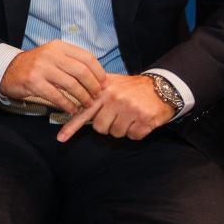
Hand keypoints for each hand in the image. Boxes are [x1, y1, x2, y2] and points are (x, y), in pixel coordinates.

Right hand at [0, 39, 105, 113]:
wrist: (8, 69)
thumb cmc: (35, 65)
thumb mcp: (52, 55)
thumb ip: (71, 61)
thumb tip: (97, 75)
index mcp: (59, 46)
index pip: (87, 57)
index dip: (99, 72)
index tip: (104, 83)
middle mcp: (51, 54)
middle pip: (81, 71)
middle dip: (93, 86)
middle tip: (97, 96)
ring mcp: (41, 68)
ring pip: (71, 85)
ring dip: (82, 97)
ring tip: (86, 105)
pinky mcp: (33, 82)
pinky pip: (57, 96)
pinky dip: (67, 105)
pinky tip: (71, 110)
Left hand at [56, 73, 174, 141]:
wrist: (163, 87)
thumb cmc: (132, 88)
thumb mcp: (112, 83)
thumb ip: (94, 92)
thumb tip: (75, 103)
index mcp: (104, 92)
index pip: (84, 112)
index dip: (71, 127)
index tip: (60, 139)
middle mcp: (115, 100)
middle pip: (100, 128)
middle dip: (107, 126)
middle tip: (117, 116)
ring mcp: (130, 109)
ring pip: (116, 133)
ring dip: (123, 129)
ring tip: (130, 116)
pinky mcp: (144, 119)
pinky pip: (133, 136)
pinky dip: (136, 132)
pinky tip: (140, 121)